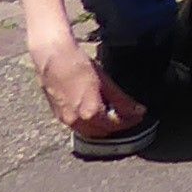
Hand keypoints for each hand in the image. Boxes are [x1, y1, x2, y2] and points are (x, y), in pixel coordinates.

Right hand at [33, 28, 145, 143]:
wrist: (53, 58)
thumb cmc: (79, 65)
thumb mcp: (105, 82)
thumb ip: (121, 100)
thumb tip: (138, 111)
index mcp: (90, 113)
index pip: (115, 125)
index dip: (129, 121)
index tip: (139, 115)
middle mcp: (77, 121)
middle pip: (102, 132)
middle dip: (116, 126)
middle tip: (128, 116)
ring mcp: (65, 120)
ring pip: (88, 132)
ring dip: (101, 127)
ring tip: (113, 115)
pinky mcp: (58, 115)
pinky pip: (77, 127)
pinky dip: (89, 124)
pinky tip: (95, 113)